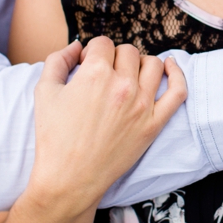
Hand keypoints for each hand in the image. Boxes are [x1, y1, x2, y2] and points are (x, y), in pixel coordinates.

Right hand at [27, 37, 186, 210]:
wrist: (69, 178)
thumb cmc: (53, 137)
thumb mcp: (44, 91)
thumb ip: (58, 59)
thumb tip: (76, 45)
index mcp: (95, 74)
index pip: (103, 43)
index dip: (92, 51)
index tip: (87, 64)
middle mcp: (122, 85)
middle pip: (128, 52)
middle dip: (114, 58)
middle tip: (104, 74)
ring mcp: (142, 105)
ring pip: (153, 65)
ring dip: (140, 63)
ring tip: (129, 74)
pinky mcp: (154, 124)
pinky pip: (178, 91)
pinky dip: (178, 74)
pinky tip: (170, 66)